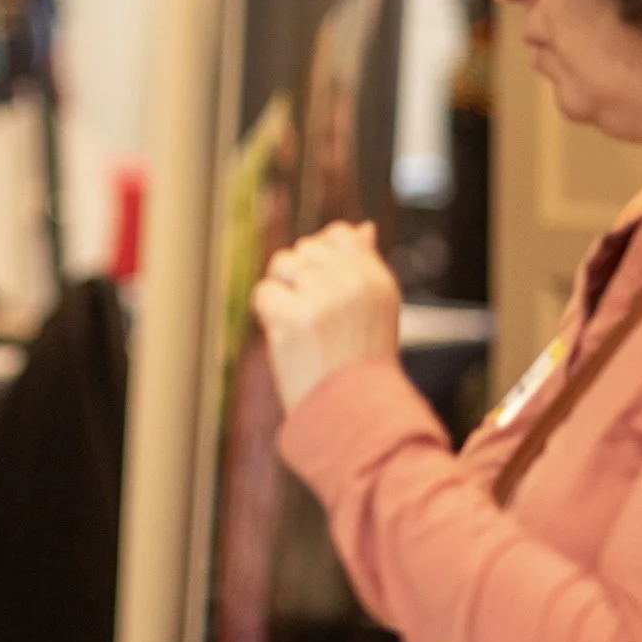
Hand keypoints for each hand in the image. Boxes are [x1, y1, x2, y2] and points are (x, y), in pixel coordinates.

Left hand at [252, 221, 401, 410]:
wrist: (353, 414)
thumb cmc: (361, 365)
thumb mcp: (376, 311)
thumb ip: (365, 266)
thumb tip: (362, 226)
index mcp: (377, 280)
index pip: (339, 235)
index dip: (319, 257)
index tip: (321, 289)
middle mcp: (354, 283)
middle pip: (304, 250)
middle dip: (298, 278)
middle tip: (314, 320)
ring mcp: (324, 298)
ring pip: (282, 265)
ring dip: (282, 293)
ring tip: (303, 328)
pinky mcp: (296, 316)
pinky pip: (264, 292)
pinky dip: (268, 314)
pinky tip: (288, 338)